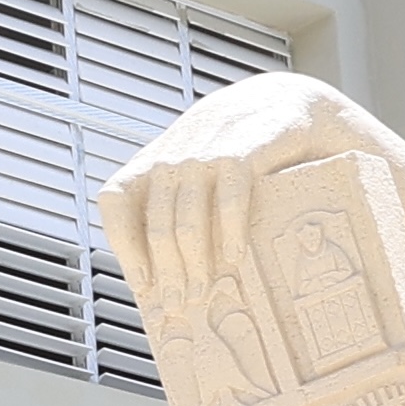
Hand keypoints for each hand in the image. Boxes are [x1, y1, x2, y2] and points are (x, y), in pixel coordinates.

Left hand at [97, 71, 369, 301]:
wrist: (289, 100)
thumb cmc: (241, 151)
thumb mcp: (199, 171)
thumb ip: (180, 206)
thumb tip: (171, 278)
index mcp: (155, 161)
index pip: (115, 200)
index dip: (124, 246)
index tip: (142, 286)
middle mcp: (174, 155)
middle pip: (156, 225)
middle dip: (167, 272)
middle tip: (180, 305)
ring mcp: (207, 152)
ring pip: (186, 220)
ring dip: (193, 264)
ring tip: (203, 292)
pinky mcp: (244, 150)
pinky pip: (229, 200)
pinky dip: (229, 233)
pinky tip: (235, 260)